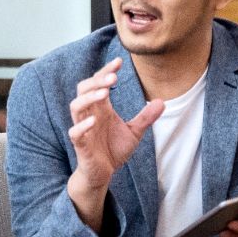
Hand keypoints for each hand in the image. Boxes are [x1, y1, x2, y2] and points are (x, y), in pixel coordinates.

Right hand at [66, 58, 163, 231]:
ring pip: (76, 106)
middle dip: (97, 80)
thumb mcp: (134, 132)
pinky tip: (94, 121)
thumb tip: (162, 102)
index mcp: (100, 108)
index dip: (106, 71)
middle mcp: (89, 114)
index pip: (98, 83)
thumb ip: (146, 117)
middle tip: (114, 77)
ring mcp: (83, 128)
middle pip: (84, 89)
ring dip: (88, 97)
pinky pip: (75, 132)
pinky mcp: (80, 145)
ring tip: (105, 93)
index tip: (119, 62)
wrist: (103, 174)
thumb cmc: (113, 150)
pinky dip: (82, 125)